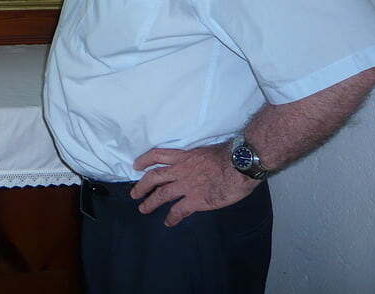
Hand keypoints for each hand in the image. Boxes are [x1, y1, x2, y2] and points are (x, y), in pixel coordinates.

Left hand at [131, 143, 259, 226]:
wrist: (240, 163)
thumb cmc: (229, 155)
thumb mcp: (205, 151)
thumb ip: (195, 159)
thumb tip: (195, 165)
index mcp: (183, 156)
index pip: (158, 155)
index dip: (144, 160)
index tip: (136, 166)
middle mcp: (181, 170)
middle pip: (154, 177)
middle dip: (142, 186)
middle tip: (134, 194)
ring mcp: (187, 185)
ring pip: (162, 194)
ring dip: (151, 202)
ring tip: (143, 209)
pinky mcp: (197, 199)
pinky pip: (179, 210)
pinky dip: (172, 217)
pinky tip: (168, 222)